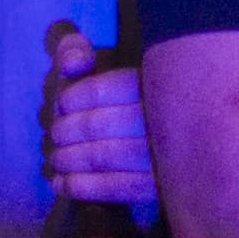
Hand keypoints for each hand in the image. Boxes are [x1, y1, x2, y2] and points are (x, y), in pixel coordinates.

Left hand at [41, 21, 155, 210]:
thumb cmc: (123, 94)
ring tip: (56, 158)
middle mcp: (164, 117)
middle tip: (55, 134)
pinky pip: (114, 188)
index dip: (72, 99)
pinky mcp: (161, 187)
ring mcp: (166, 156)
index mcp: (156, 80)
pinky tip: (61, 183)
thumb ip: (76, 49)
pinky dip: (80, 186)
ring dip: (69, 159)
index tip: (61, 104)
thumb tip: (72, 65)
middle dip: (66, 131)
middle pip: (98, 125)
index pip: (103, 91)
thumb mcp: (100, 58)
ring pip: (103, 157)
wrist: (182, 132)